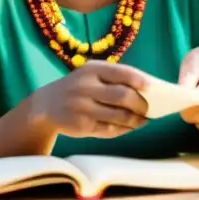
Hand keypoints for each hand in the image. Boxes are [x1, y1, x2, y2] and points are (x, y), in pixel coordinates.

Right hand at [29, 60, 149, 138]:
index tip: (151, 87)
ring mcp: (83, 108)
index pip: (121, 73)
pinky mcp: (82, 126)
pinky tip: (130, 126)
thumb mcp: (91, 74)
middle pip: (122, 96)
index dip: (139, 81)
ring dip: (136, 120)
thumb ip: (114, 77)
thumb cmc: (79, 87)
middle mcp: (86, 87)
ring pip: (119, 116)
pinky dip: (124, 129)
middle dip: (141, 104)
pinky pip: (110, 129)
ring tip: (144, 119)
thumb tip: (147, 88)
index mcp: (91, 70)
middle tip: (150, 108)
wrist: (47, 104)